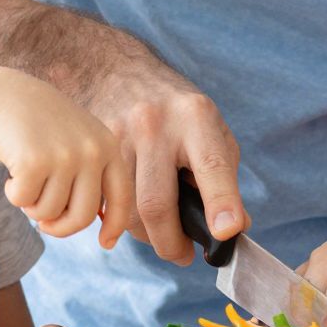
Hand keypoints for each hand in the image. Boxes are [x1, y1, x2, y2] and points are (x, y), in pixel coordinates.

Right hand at [0, 72, 135, 247]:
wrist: (3, 95)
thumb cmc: (40, 127)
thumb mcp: (78, 142)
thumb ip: (91, 177)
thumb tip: (98, 222)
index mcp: (108, 146)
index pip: (122, 197)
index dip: (115, 226)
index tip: (105, 244)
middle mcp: (92, 150)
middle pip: (84, 216)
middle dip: (61, 227)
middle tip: (44, 223)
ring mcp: (65, 155)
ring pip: (50, 212)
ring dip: (32, 206)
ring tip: (26, 180)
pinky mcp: (35, 161)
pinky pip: (25, 202)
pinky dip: (14, 195)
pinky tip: (12, 173)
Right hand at [76, 53, 245, 264]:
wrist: (117, 71)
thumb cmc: (176, 111)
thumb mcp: (211, 129)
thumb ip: (224, 177)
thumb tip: (233, 230)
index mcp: (195, 117)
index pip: (211, 165)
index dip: (221, 201)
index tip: (227, 232)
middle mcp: (154, 123)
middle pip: (157, 204)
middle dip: (171, 244)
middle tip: (183, 256)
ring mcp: (118, 134)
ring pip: (128, 210)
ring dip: (146, 235)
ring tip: (161, 231)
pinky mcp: (93, 149)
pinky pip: (106, 201)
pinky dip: (121, 219)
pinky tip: (132, 213)